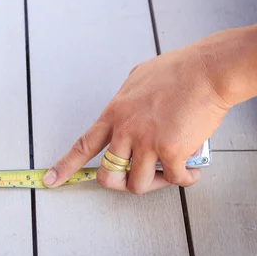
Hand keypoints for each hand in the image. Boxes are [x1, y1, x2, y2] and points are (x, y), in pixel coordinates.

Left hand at [42, 39, 233, 194]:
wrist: (206, 70)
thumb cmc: (178, 70)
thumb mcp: (138, 78)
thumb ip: (127, 99)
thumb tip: (128, 106)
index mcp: (114, 113)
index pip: (82, 145)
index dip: (64, 166)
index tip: (50, 180)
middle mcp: (125, 130)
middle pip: (107, 175)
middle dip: (119, 183)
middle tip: (136, 178)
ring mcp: (147, 142)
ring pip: (138, 184)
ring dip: (155, 184)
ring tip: (171, 172)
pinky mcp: (172, 151)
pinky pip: (175, 179)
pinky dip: (185, 179)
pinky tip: (192, 171)